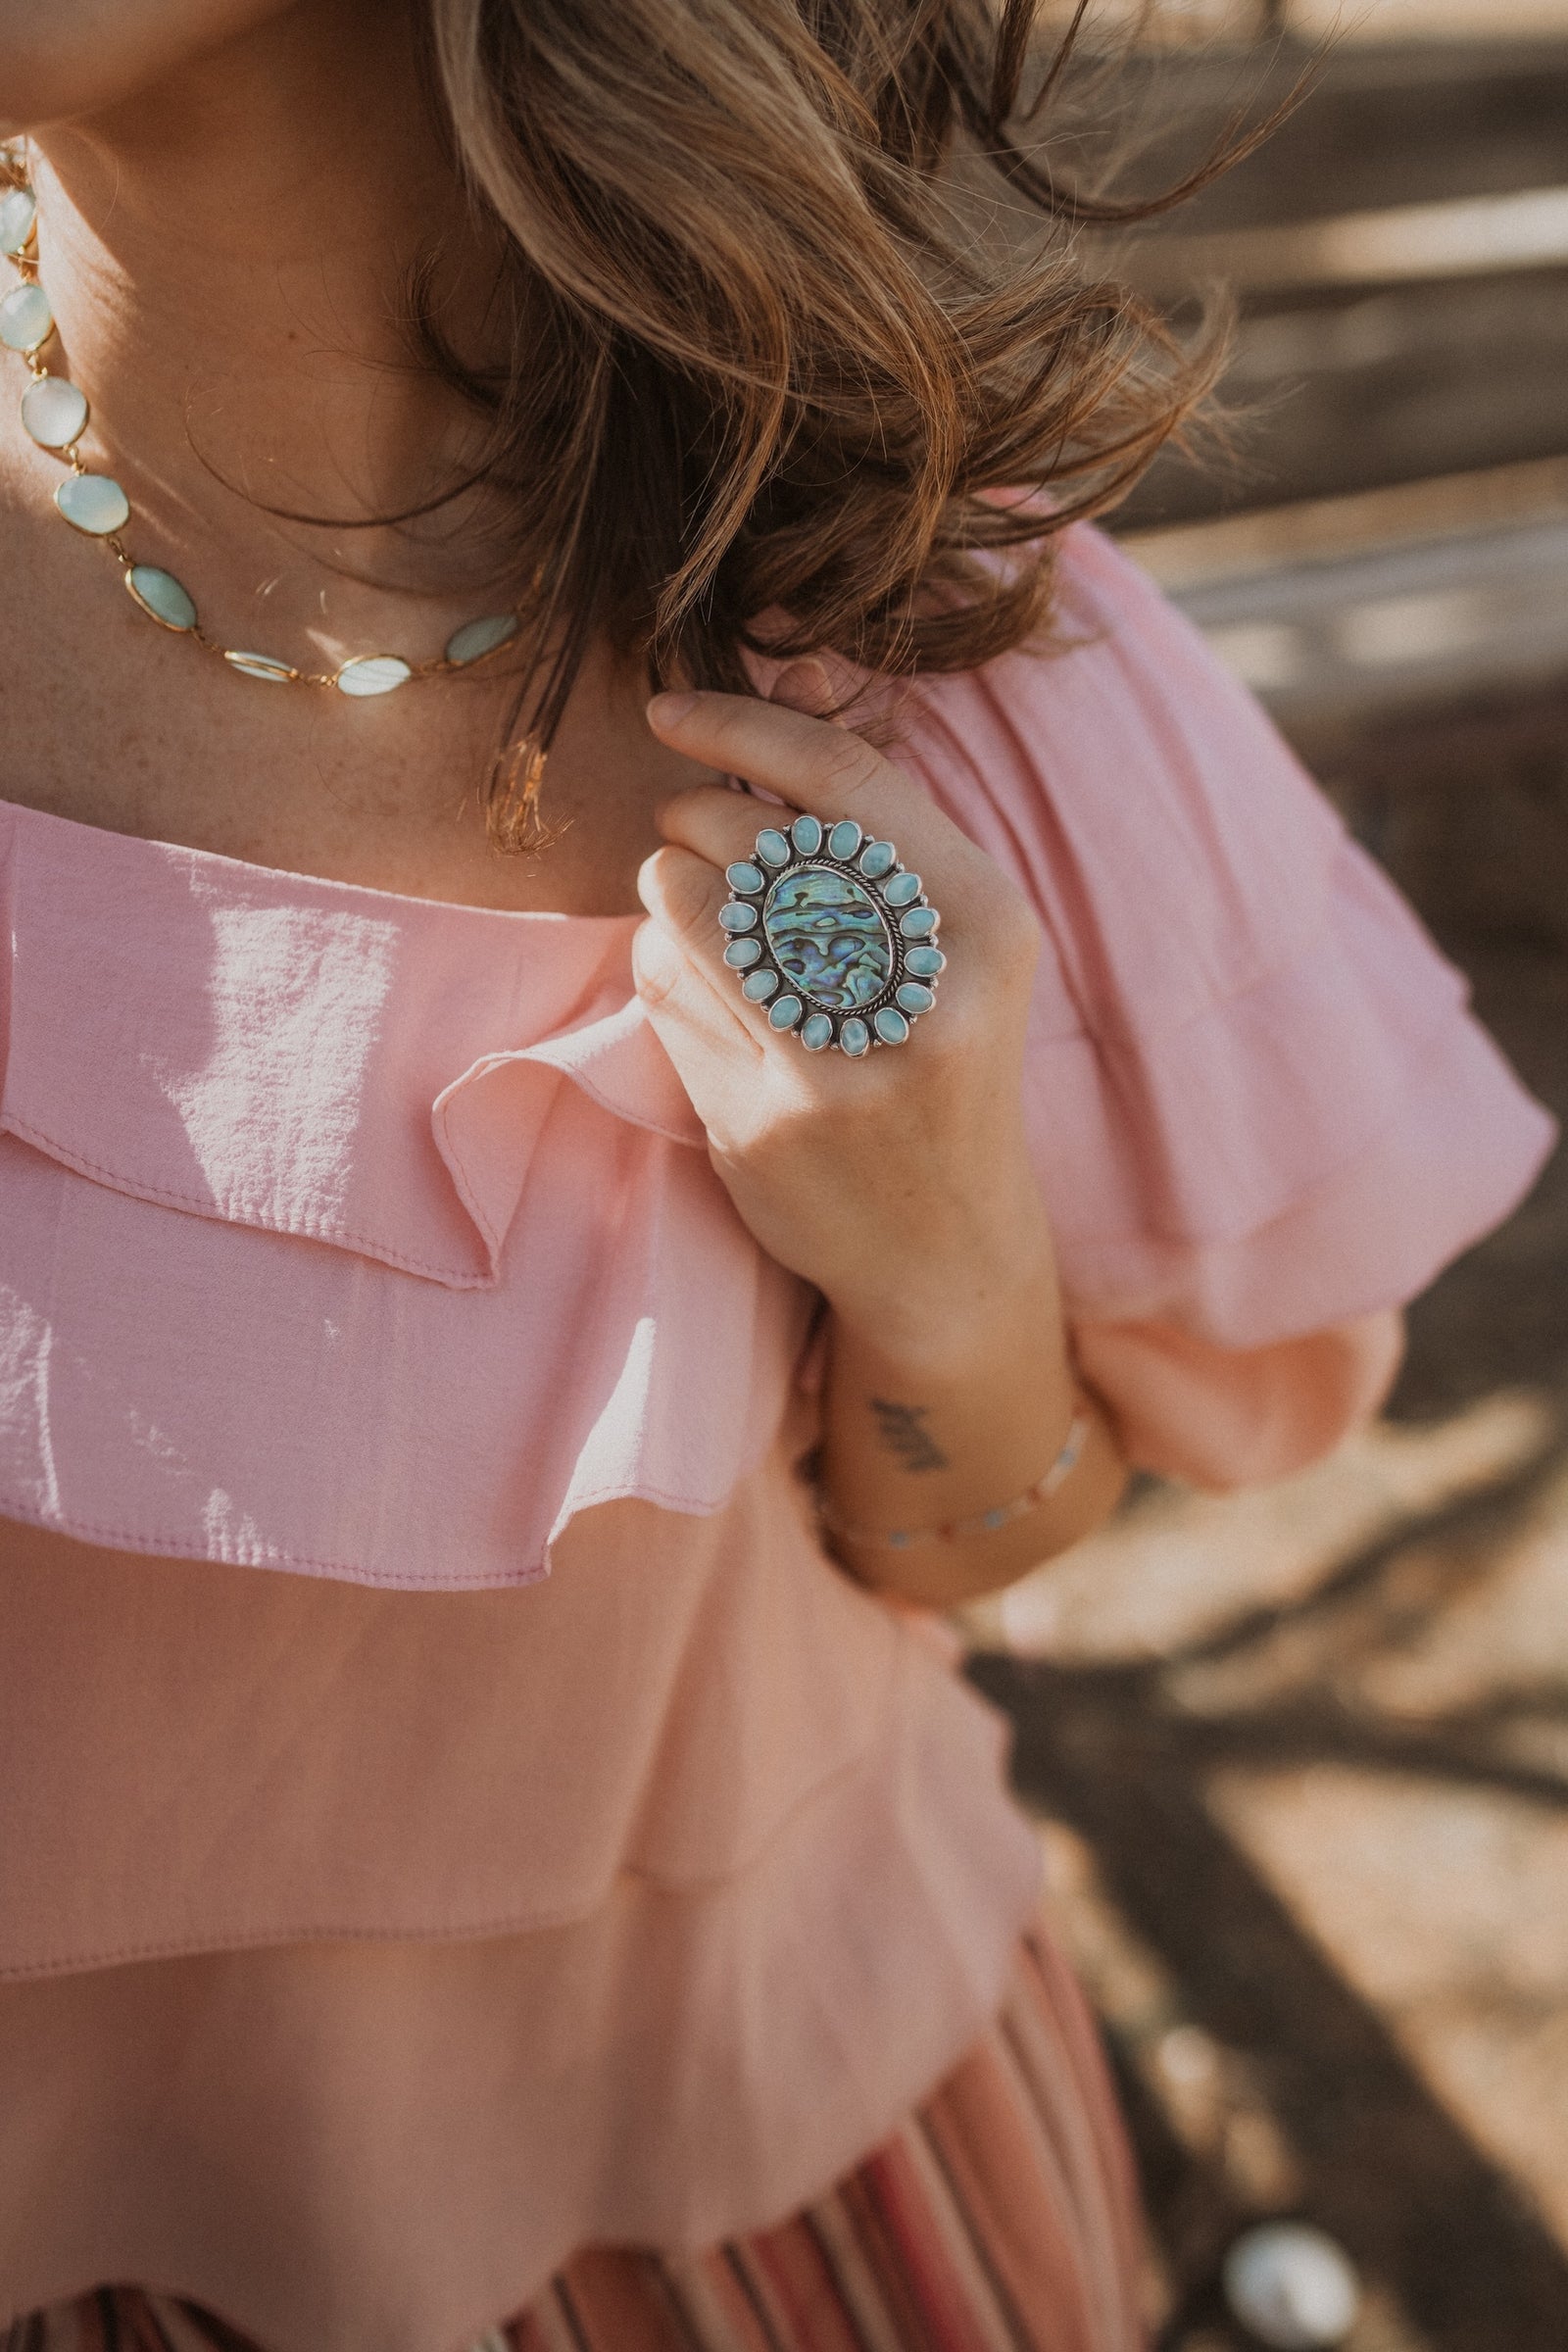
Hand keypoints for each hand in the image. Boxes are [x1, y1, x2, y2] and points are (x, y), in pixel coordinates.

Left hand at [635, 675, 1053, 1370]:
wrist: (946, 1249)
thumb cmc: (944, 1061)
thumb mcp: (949, 933)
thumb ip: (871, 805)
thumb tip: (796, 660)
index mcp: (988, 927)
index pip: (845, 782)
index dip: (744, 724)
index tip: (672, 710)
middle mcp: (923, 996)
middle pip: (749, 838)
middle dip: (696, 817)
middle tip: (695, 834)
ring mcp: (837, 1069)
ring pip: (686, 909)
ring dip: (670, 892)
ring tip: (707, 920)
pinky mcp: (762, 1124)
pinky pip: (662, 990)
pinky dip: (661, 966)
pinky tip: (706, 993)